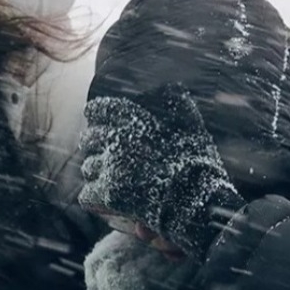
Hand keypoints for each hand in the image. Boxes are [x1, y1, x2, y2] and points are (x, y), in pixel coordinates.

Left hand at [78, 84, 244, 257]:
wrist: (201, 203)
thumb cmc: (199, 164)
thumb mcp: (192, 126)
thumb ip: (178, 103)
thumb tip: (173, 86)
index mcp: (135, 119)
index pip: (99, 109)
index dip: (97, 116)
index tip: (96, 120)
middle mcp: (119, 139)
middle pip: (89, 139)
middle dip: (94, 146)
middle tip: (104, 154)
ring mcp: (112, 167)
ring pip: (89, 167)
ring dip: (98, 173)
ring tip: (110, 178)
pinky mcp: (109, 194)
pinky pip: (88, 194)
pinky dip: (96, 198)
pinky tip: (107, 199)